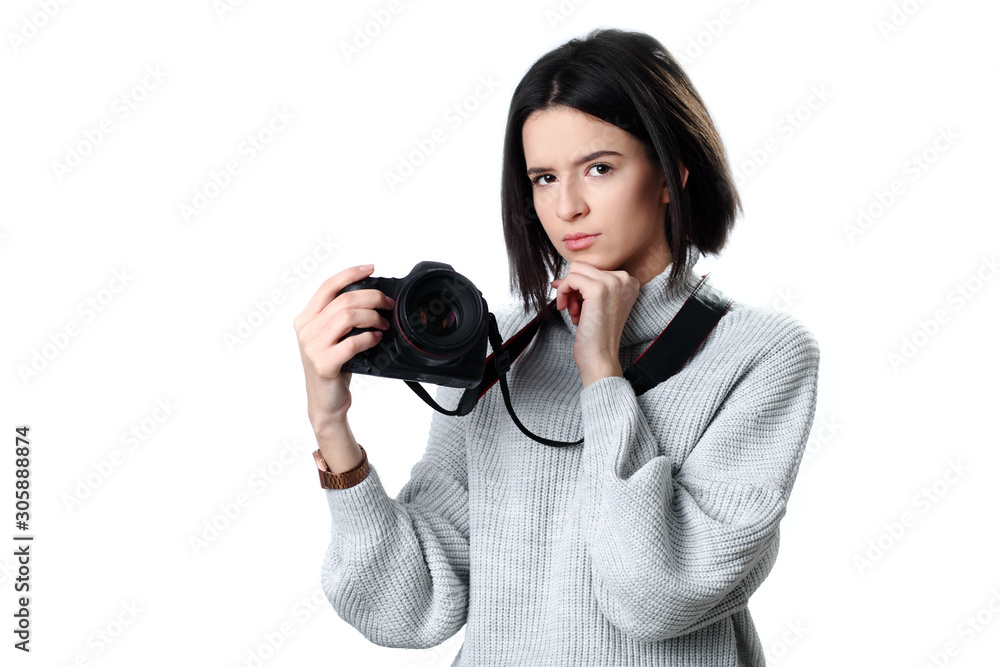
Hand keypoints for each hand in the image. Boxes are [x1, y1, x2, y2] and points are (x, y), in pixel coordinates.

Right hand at [293, 264, 395, 433]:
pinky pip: (352, 342)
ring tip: (383, 325)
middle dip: (372, 298)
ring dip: (372, 317)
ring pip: (347, 317)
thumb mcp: (333, 338)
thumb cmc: (334, 368)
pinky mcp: (324, 364)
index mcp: (306, 319)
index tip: (370, 268)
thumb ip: (342, 318)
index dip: (350, 274)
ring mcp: (313, 347)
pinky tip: (376, 340)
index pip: (327, 286)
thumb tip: (372, 298)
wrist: (326, 403)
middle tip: (387, 306)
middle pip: (343, 300)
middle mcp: (306, 330)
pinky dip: (369, 338)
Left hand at [550, 262, 639, 386]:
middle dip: (572, 287)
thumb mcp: (595, 304)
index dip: (579, 285)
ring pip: (575, 270)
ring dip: (567, 291)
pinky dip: (562, 293)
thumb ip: (583, 286)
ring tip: (574, 312)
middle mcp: (624, 279)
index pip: (593, 268)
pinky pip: (570, 279)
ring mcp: (612, 283)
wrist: (601, 357)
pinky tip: (568, 310)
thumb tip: (558, 279)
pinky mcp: (598, 289)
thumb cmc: (597, 335)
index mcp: (629, 281)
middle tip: (574, 309)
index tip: (578, 304)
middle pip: (583, 267)